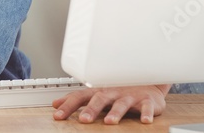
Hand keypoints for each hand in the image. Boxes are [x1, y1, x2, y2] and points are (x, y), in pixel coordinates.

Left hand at [53, 84, 168, 123]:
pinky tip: (145, 121)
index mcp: (98, 92)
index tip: (57, 115)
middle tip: (84, 120)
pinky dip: (146, 113)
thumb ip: (76, 100)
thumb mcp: (95, 93)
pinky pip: (147, 107)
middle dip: (91, 109)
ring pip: (121, 104)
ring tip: (109, 122)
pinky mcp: (146, 100)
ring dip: (115, 113)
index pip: (79, 97)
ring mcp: (129, 96)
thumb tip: (56, 104)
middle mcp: (112, 93)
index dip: (68, 105)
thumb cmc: (117, 89)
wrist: (145, 80)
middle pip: (99, 100)